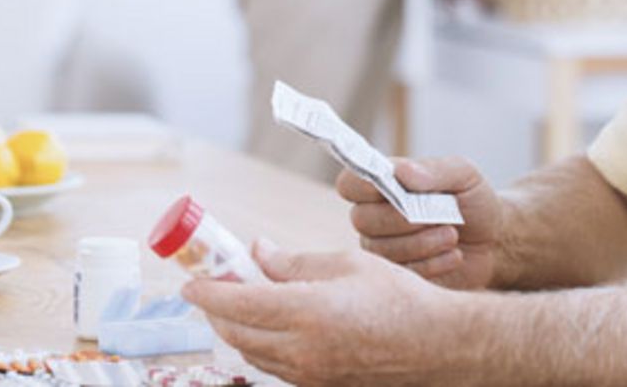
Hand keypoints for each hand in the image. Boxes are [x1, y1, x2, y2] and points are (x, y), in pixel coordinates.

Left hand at [183, 240, 458, 386]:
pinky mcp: (318, 384)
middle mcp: (301, 349)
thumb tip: (258, 253)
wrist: (436, 344)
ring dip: (237, 328)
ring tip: (242, 300)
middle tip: (215, 285)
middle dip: (216, 310)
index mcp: (307, 312)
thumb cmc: (399, 297)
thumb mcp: (346, 264)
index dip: (207, 292)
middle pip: (235, 332)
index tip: (190, 281)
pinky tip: (271, 324)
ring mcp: (308, 373)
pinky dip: (260, 344)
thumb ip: (294, 262)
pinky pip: (273, 366)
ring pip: (250, 352)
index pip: (236, 303)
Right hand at [337, 157, 502, 289]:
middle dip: (402, 219)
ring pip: (382, 250)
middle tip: (437, 217)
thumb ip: (434, 169)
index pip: (350, 184)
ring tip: (452, 235)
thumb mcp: (464, 175)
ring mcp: (384, 249)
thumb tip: (401, 172)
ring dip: (422, 243)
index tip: (388, 187)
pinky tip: (453, 255)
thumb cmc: (473, 201)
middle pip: (362, 219)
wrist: (494, 240)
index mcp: (384, 186)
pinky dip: (432, 264)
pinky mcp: (399, 278)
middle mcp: (375, 218)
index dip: (362, 185)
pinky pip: (402, 275)